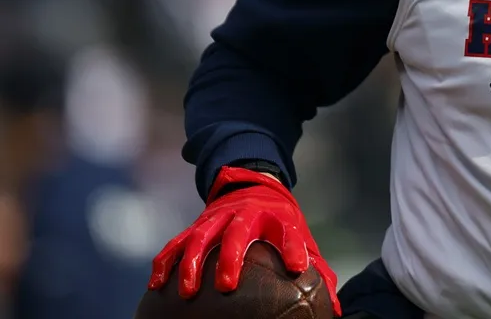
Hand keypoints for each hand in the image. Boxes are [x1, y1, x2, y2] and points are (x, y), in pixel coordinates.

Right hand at [148, 166, 340, 314]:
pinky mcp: (197, 224)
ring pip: (201, 237)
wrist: (253, 184)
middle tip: (225, 285)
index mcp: (276, 217)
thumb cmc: (279, 220)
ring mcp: (217, 218)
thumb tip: (334, 309)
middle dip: (230, 257)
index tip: (297, 267)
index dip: (293, 248)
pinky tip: (156, 285)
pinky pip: (177, 242)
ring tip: (186, 292)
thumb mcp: (299, 234)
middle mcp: (244, 214)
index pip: (289, 231)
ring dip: (191, 263)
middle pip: (237, 232)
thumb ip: (316, 267)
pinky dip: (165, 261)